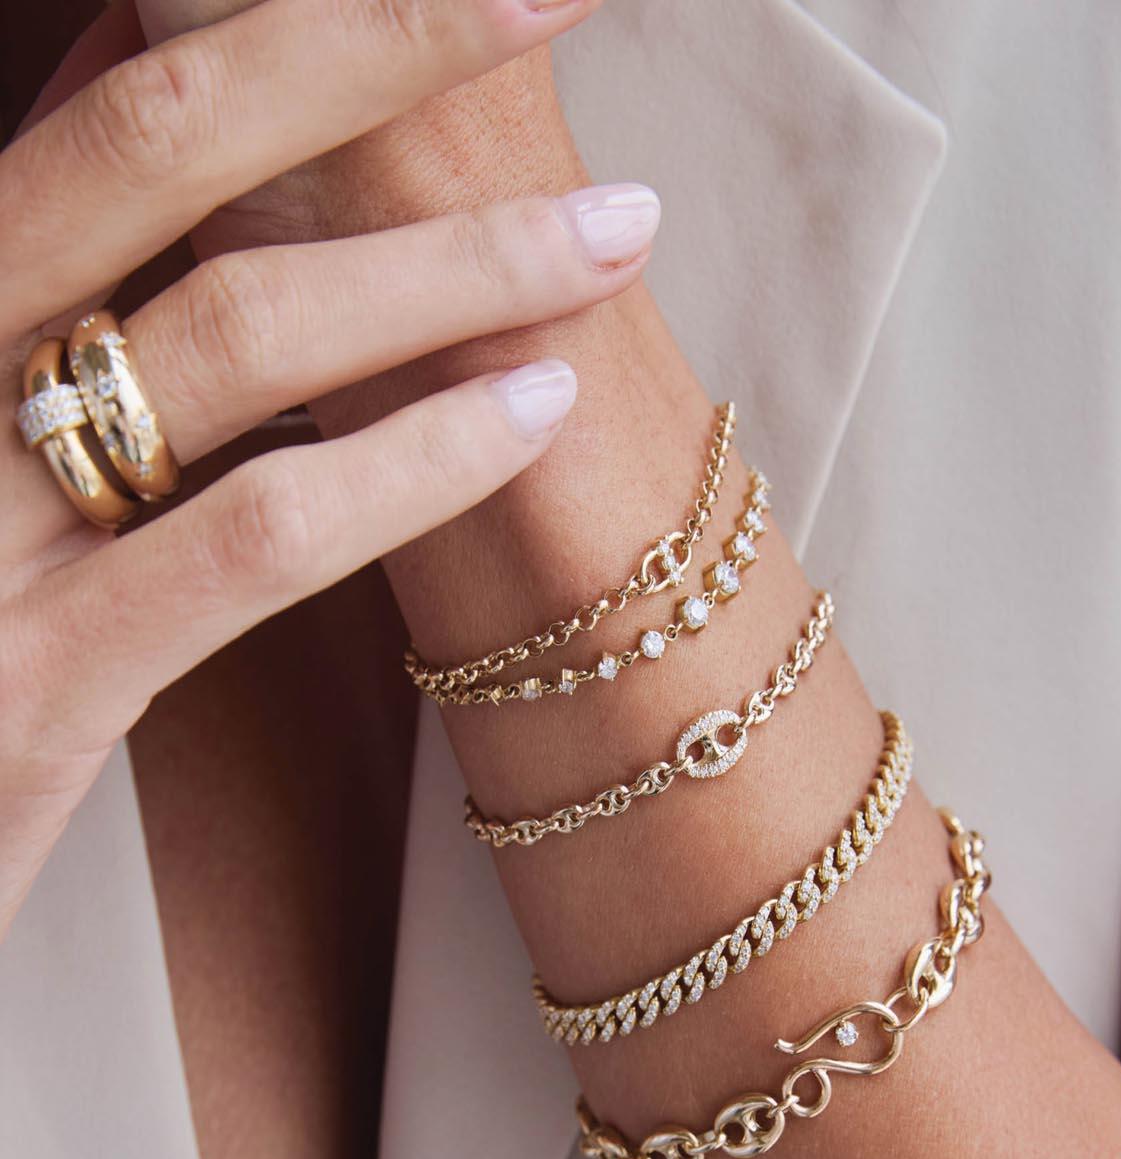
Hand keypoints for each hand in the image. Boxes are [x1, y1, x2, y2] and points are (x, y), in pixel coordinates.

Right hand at [0, 0, 658, 932]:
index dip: (295, 19)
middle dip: (376, 49)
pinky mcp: (46, 678)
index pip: (113, 99)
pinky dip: (409, 464)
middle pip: (161, 147)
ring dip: (448, 269)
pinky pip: (255, 538)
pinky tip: (529, 411)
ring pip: (235, 336)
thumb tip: (113, 61)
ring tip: (612, 237)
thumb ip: (52, 253)